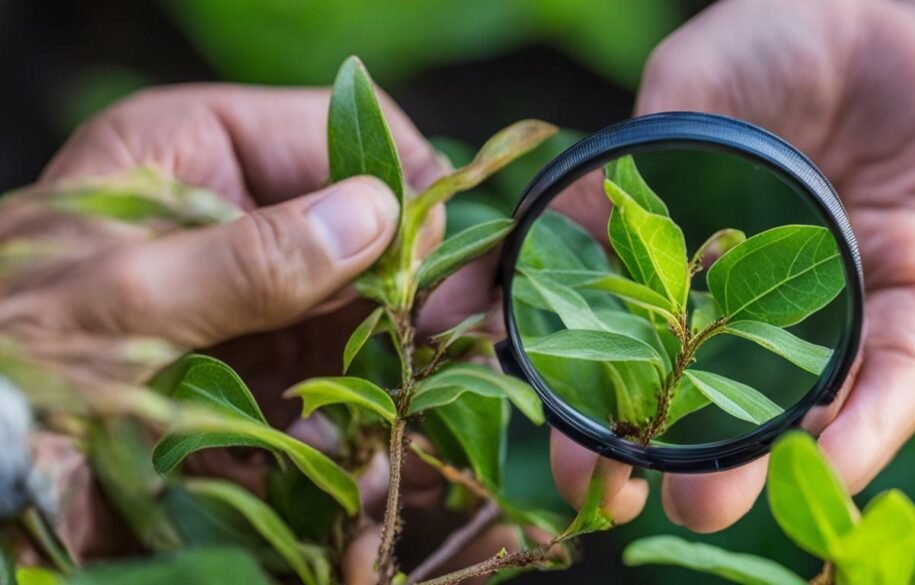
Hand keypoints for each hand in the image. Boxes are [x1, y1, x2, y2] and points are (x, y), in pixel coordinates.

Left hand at [0, 84, 472, 568]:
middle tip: (457, 334)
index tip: (434, 259)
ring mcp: (250, 282)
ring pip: (360, 299)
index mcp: (199, 146)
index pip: (339, 132)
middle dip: (409, 283)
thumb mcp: (126, 294)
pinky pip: (332, 361)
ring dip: (391, 349)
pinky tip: (366, 431)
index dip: (401, 186)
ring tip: (423, 389)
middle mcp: (237, 207)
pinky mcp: (254, 350)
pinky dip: (356, 397)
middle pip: (363, 223)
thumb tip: (376, 216)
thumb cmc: (16, 347)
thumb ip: (252, 258)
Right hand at [550, 0, 914, 531]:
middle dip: (675, 461)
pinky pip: (902, 368)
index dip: (611, 412)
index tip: (570, 457)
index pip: (660, 359)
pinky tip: (822, 459)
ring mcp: (856, 300)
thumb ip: (625, 174)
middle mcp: (784, 301)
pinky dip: (867, 418)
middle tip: (621, 501)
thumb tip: (556, 245)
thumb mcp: (678, 103)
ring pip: (814, 404)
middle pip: (732, 403)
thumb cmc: (773, 39)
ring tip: (701, 502)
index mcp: (715, 267)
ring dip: (759, 462)